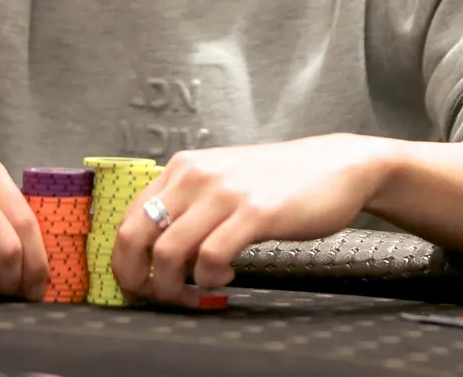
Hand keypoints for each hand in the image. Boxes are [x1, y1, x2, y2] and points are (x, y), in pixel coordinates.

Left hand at [109, 134, 393, 307]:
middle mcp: (195, 175)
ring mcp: (224, 193)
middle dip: (135, 278)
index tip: (139, 284)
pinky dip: (209, 280)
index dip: (124, 261)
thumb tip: (157, 253)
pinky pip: (210, 258)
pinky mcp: (254, 212)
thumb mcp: (223, 181)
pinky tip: (224, 278)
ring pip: (167, 252)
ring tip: (196, 292)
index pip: (127, 218)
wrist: (338, 166)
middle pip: (133, 236)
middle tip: (157, 297)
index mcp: (183, 168)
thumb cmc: (280, 180)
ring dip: (173, 287)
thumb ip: (190, 207)